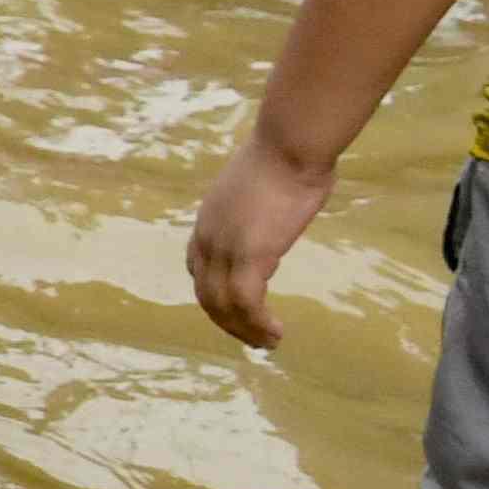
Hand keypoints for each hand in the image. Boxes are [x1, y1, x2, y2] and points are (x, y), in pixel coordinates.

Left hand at [187, 130, 332, 349]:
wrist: (290, 145)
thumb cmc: (287, 157)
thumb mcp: (260, 189)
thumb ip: (258, 210)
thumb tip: (276, 210)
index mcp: (208, 221)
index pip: (198, 269)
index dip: (213, 295)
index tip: (235, 312)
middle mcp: (208, 237)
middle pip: (206, 294)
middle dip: (227, 322)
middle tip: (252, 339)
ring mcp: (226, 247)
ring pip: (224, 305)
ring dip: (245, 330)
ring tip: (267, 344)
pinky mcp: (251, 254)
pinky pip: (247, 302)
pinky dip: (258, 323)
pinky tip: (275, 333)